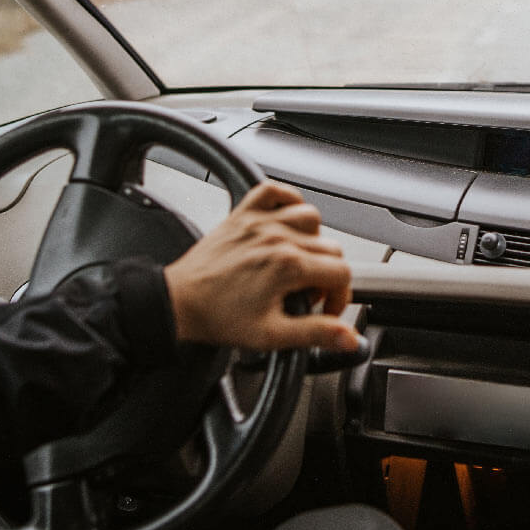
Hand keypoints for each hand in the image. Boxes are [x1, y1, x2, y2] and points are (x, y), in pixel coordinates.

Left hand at [162, 181, 358, 351]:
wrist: (180, 303)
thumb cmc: (218, 317)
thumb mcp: (272, 336)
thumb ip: (316, 334)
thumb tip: (349, 338)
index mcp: (288, 265)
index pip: (341, 272)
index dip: (340, 296)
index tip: (326, 309)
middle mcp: (277, 237)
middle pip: (330, 247)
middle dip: (327, 275)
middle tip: (306, 296)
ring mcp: (260, 221)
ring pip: (311, 217)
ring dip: (313, 240)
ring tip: (298, 263)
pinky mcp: (243, 214)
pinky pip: (274, 191)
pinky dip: (286, 200)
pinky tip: (286, 223)